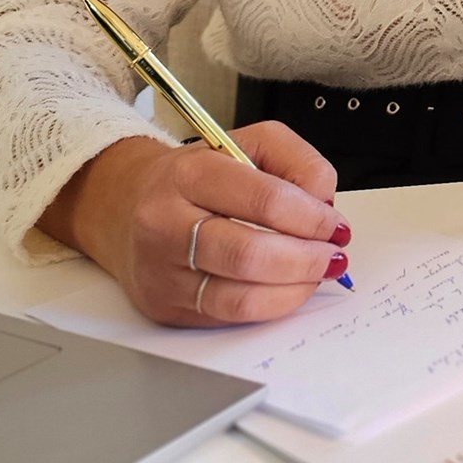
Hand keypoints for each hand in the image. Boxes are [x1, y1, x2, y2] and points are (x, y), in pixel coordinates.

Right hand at [43, 126, 348, 328]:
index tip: (335, 226)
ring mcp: (162, 271)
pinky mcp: (165, 307)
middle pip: (251, 254)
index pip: (264, 200)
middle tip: (333, 255)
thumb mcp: (248, 145)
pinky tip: (288, 289)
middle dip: (306, 259)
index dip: (311, 218)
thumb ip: (297, 162)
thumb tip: (325, 203)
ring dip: (294, 289)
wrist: (128, 207)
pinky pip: (229, 317)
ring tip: (317, 273)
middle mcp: (166, 223)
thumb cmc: (198, 177)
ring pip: (241, 297)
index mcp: (189, 174)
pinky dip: (270, 306)